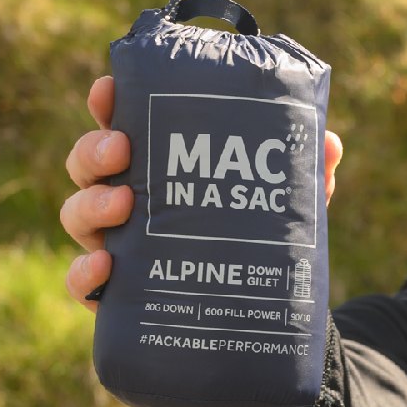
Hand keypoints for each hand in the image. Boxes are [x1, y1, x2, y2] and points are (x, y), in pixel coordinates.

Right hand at [61, 76, 343, 312]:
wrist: (258, 318)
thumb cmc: (260, 240)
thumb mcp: (286, 204)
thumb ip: (305, 173)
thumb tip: (329, 143)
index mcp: (158, 164)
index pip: (119, 123)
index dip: (106, 102)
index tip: (109, 88)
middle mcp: (127, 200)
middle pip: (87, 164)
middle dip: (94, 150)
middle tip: (123, 149)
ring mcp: (116, 246)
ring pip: (77, 216)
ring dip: (91, 204)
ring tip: (124, 204)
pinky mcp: (116, 296)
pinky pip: (82, 284)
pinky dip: (84, 273)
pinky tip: (104, 266)